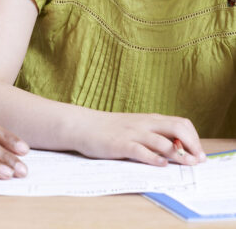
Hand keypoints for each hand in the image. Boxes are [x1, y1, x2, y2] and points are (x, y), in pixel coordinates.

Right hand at [75, 109, 205, 165]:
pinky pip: (141, 150)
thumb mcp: (135, 127)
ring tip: (188, 163)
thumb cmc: (110, 129)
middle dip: (193, 144)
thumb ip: (153, 134)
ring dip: (179, 153)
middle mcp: (144, 123)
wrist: (83, 125)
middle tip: (198, 160)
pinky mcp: (121, 144)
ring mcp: (133, 133)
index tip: (199, 152)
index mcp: (150, 119)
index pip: (181, 123)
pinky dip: (154, 158)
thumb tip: (176, 148)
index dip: (194, 138)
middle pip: (177, 128)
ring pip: (162, 141)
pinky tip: (162, 164)